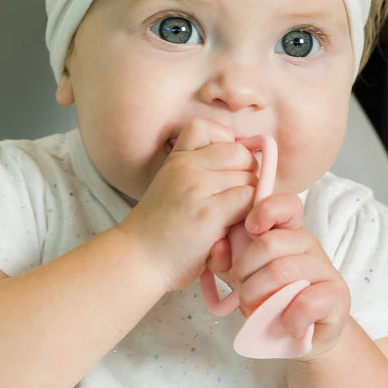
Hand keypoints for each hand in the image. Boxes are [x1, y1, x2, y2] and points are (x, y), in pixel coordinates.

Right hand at [117, 117, 257, 293]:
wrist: (137, 260)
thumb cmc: (160, 231)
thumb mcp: (172, 187)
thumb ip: (200, 171)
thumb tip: (246, 159)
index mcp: (177, 159)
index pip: (208, 128)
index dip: (225, 143)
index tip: (224, 168)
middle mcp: (186, 167)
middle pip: (240, 154)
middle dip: (247, 174)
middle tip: (237, 199)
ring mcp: (197, 187)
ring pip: (249, 177)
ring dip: (251, 199)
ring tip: (234, 218)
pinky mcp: (209, 213)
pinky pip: (249, 199)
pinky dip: (251, 214)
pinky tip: (235, 229)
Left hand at [207, 193, 350, 360]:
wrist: (297, 337)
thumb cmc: (268, 300)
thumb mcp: (240, 277)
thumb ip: (225, 260)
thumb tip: (218, 246)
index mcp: (285, 232)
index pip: (284, 205)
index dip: (265, 210)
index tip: (250, 228)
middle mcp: (307, 243)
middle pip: (269, 243)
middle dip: (245, 273)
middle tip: (242, 294)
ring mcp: (324, 267)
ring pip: (283, 271)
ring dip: (260, 298)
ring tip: (257, 312)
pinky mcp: (337, 294)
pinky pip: (306, 301)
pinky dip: (288, 318)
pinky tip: (286, 326)